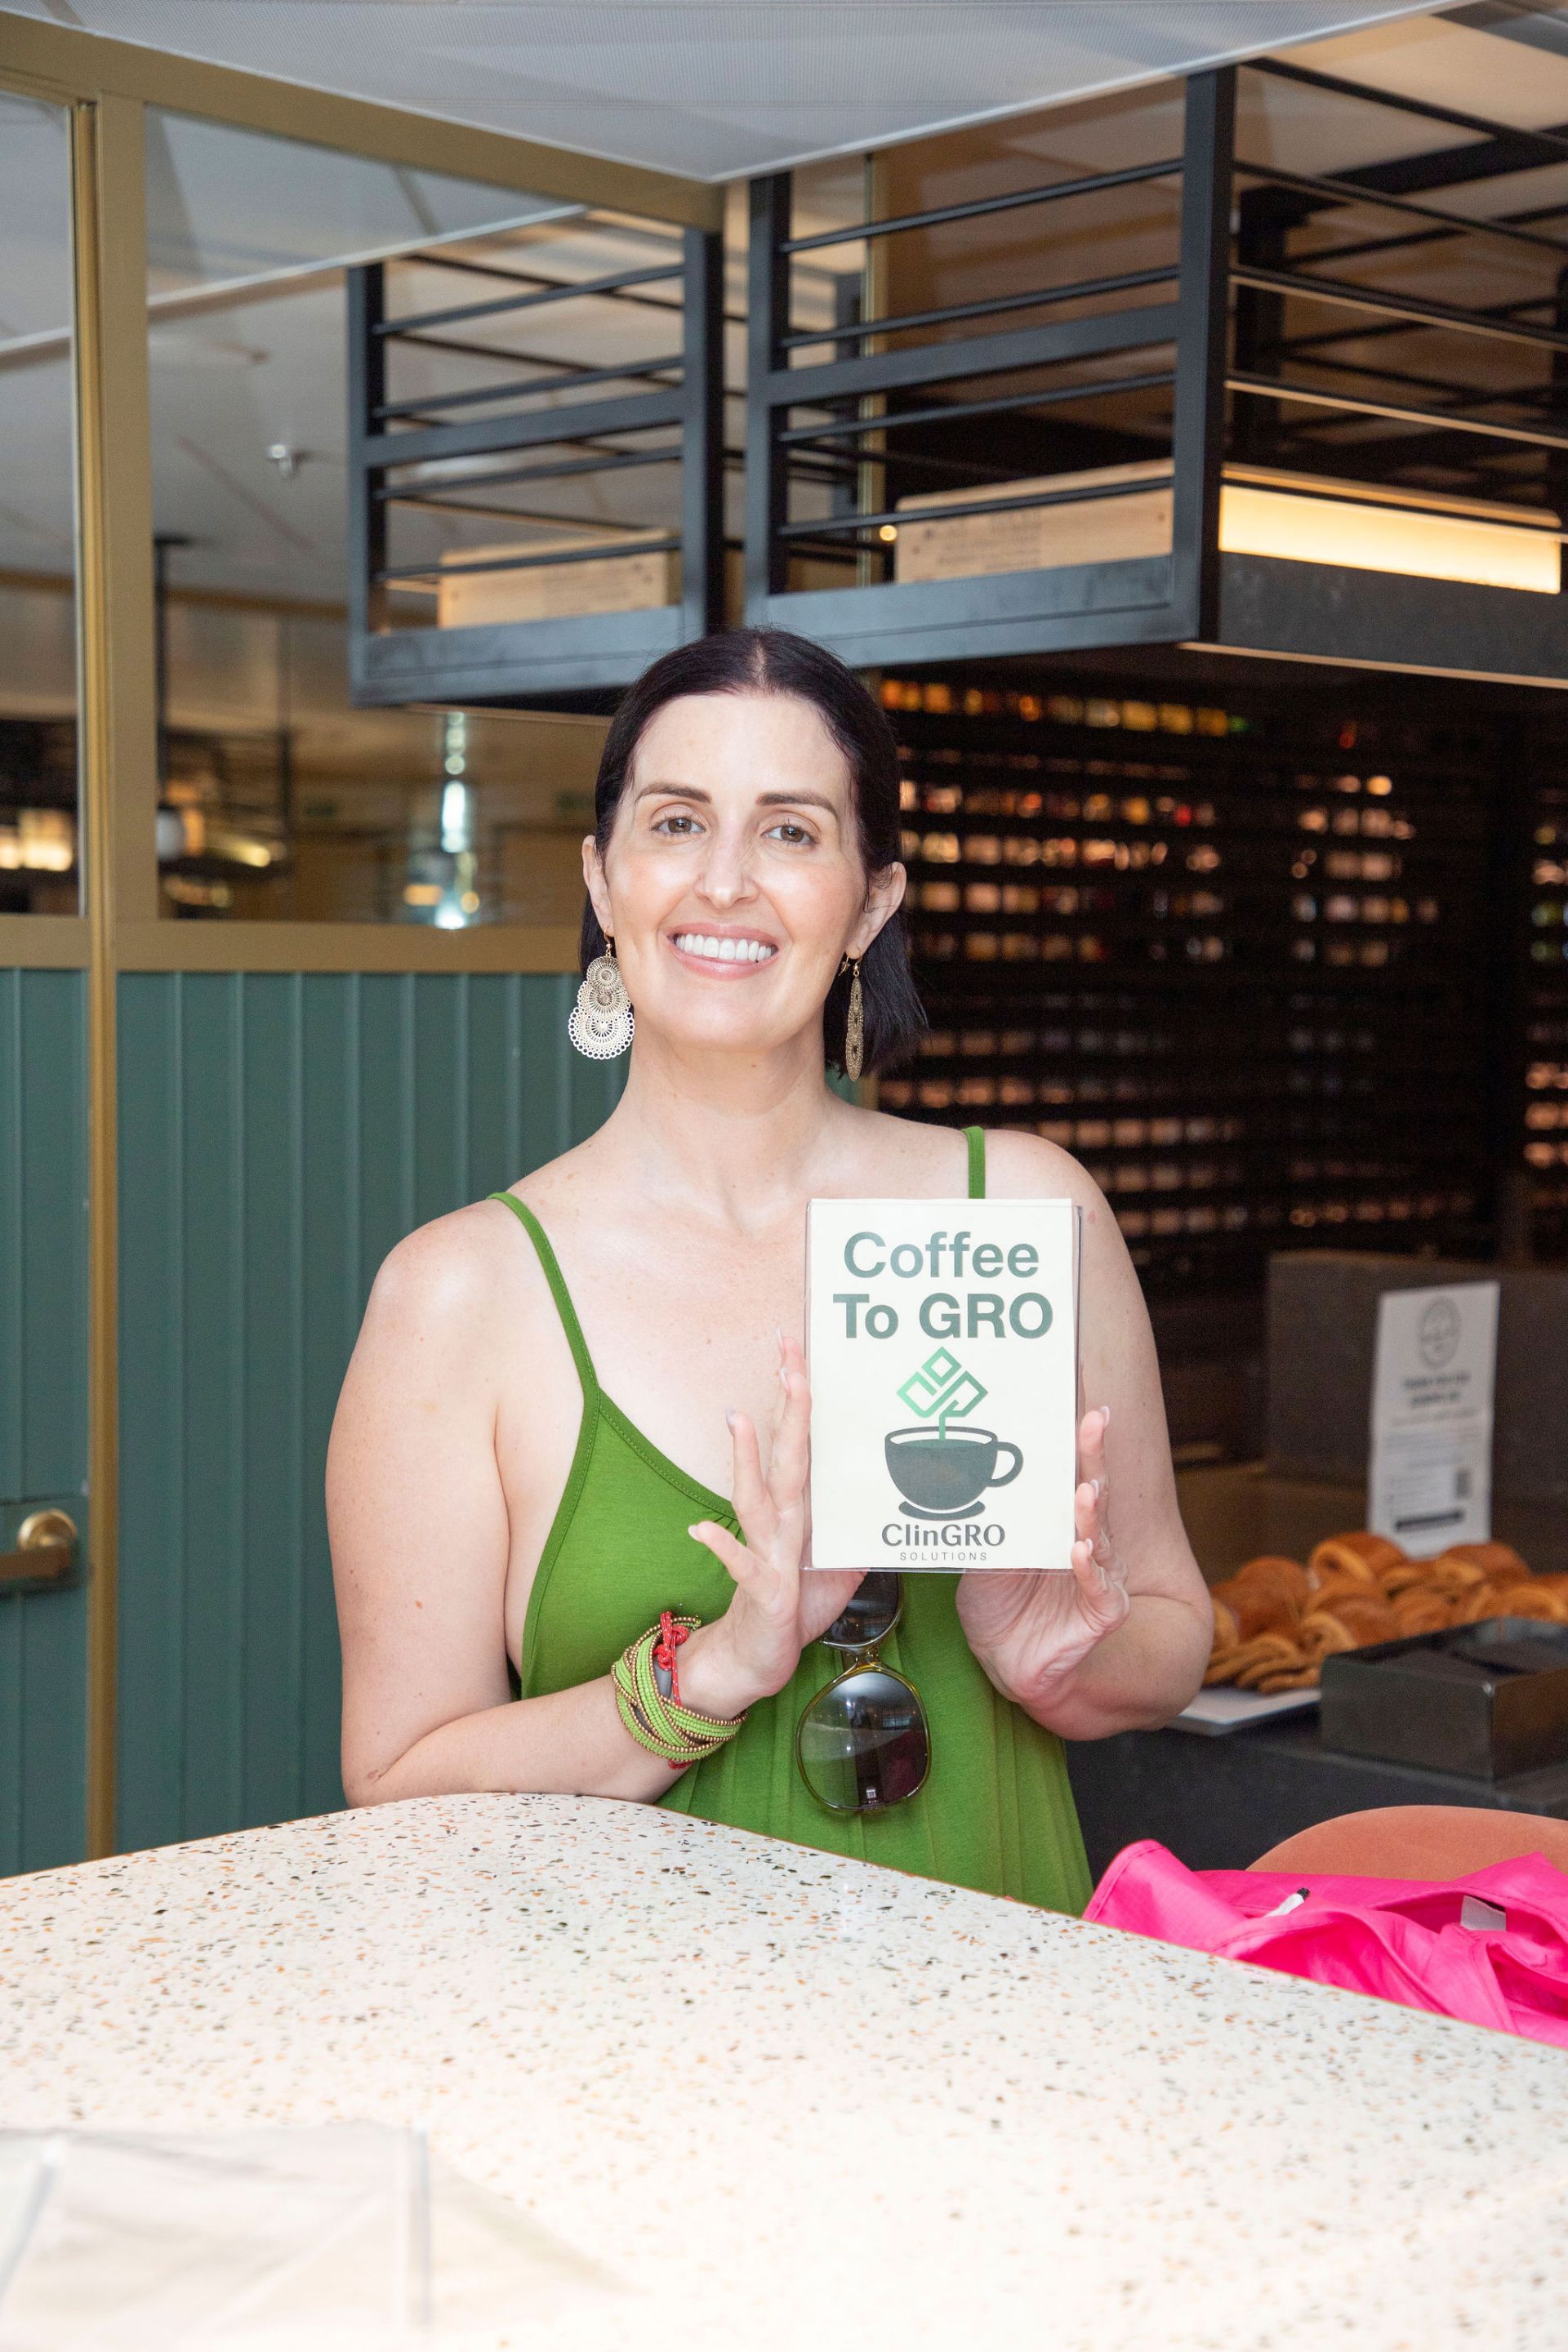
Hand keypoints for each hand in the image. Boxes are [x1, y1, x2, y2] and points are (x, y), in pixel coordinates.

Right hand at [681, 1333, 861, 1717]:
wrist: (757, 1657)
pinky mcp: (762, 1590)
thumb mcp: (845, 1562)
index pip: (809, 1444)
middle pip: (787, 1455)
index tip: (807, 1351)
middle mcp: (782, 1522)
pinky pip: (741, 1565)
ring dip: (747, 1459)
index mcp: (805, 1510)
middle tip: (788, 1355)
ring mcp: (768, 1552)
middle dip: (789, 1406)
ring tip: (738, 1419)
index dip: (810, 1399)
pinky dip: (721, 1547)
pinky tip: (700, 1529)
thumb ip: (864, 1528)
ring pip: (756, 1498)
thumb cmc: (799, 1604)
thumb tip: (900, 1499)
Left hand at [955, 1406, 1129, 1708]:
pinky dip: (1089, 1570)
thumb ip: (983, 1521)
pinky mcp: (1102, 1611)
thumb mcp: (981, 1555)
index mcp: (1056, 1521)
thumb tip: (950, 1473)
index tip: (1078, 1397)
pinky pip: (1100, 1588)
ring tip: (1085, 1488)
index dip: (1077, 1437)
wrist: (1005, 1659)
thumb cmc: (998, 1603)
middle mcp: (1084, 1539)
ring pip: (1099, 1536)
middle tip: (1092, 1420)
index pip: (1069, 1471)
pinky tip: (1079, 1551)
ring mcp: (1098, 1575)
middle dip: (1092, 1455)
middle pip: (1091, 1490)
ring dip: (1090, 1512)